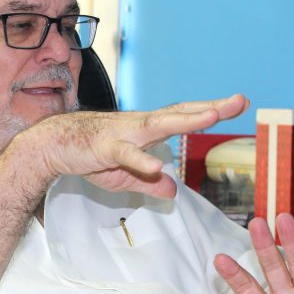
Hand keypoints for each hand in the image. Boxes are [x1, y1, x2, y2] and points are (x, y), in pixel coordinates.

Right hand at [23, 94, 247, 197]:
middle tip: (240, 101)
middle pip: (180, 113)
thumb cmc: (90, 155)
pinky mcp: (105, 147)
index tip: (237, 105)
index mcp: (148, 130)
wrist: (53, 146)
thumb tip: (173, 191)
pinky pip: (126, 154)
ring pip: (159, 124)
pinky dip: (141, 161)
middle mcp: (141, 125)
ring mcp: (124, 133)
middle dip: (210, 109)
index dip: (209, 112)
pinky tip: (157, 168)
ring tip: (212, 117)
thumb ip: (151, 183)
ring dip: (186, 120)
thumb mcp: (126, 177)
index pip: (183, 117)